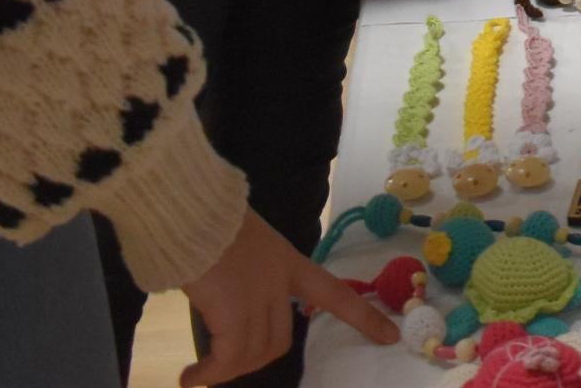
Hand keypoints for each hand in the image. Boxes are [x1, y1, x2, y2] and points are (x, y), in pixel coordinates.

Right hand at [179, 208, 396, 384]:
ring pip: (255, 352)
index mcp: (288, 262)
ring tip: (199, 374)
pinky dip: (208, 373)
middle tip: (223, 364)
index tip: (391, 338)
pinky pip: (228, 358)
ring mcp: (257, 297)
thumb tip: (232, 291)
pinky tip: (188, 378)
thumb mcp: (245, 241)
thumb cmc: (210, 219)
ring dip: (226, 370)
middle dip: (254, 358)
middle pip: (281, 339)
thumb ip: (251, 267)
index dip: (363, 317)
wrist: (190, 208)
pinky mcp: (232, 311)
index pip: (335, 293)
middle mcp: (279, 283)